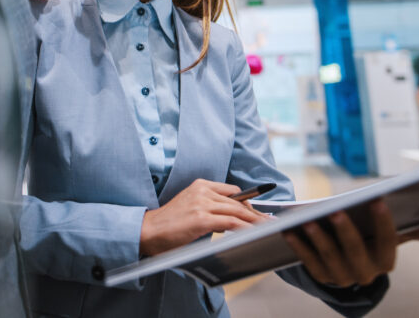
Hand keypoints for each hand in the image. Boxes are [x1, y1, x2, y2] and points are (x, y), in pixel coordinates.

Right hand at [139, 179, 269, 256]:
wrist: (148, 231)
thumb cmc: (169, 224)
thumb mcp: (191, 208)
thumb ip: (210, 209)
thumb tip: (232, 220)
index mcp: (200, 185)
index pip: (232, 191)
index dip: (248, 203)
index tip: (258, 213)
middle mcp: (202, 191)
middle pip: (238, 201)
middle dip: (255, 213)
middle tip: (269, 222)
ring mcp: (202, 204)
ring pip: (237, 211)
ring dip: (255, 221)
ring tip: (266, 228)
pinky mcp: (201, 219)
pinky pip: (231, 222)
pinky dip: (245, 228)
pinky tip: (253, 233)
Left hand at [283, 199, 418, 287]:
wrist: (347, 263)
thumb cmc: (372, 240)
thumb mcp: (394, 234)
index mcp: (386, 261)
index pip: (390, 242)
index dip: (385, 223)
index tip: (378, 200)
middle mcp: (366, 273)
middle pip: (356, 252)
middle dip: (346, 232)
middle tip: (336, 211)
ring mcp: (342, 277)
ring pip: (330, 259)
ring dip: (319, 239)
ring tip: (309, 220)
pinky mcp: (320, 276)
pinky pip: (308, 262)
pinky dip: (299, 246)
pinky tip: (289, 229)